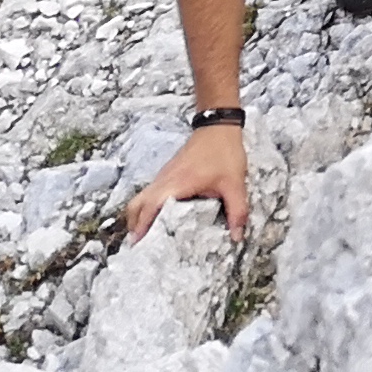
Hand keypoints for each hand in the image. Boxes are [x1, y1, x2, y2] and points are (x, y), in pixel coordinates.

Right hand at [127, 122, 249, 242]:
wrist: (219, 125)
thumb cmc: (224, 152)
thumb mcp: (235, 183)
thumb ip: (237, 211)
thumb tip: (237, 237)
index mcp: (176, 184)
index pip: (150, 207)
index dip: (142, 227)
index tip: (138, 245)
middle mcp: (164, 180)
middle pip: (136, 205)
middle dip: (134, 225)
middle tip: (139, 247)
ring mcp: (163, 176)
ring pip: (141, 198)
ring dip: (139, 217)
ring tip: (146, 237)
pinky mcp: (167, 173)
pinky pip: (149, 193)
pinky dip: (147, 207)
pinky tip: (158, 219)